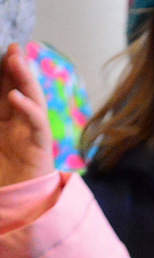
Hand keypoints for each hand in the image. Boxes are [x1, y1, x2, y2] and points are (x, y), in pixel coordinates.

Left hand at [0, 44, 53, 187]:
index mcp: (5, 121)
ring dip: (25, 80)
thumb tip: (1, 101)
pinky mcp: (40, 147)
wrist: (14, 203)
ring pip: (32, 101)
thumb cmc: (0, 174)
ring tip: (17, 60)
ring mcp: (32, 134)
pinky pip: (37, 124)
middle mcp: (20, 124)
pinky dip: (28, 109)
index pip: (4, 90)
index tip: (2, 53)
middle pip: (20, 90)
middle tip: (14, 47)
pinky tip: (16, 96)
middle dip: (17, 69)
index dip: (3, 72)